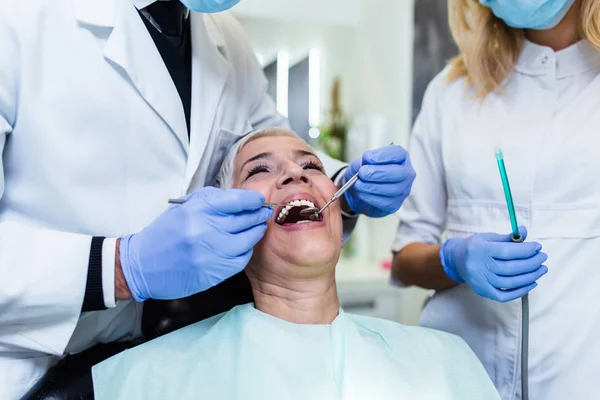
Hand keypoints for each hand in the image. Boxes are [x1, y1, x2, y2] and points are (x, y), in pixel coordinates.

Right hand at [119, 187, 272, 301]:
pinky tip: (244, 246)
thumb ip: (211, 200)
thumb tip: (239, 198)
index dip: (252, 199)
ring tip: (257, 227)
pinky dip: (246, 251)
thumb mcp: (183, 208)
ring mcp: (211, 254)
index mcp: (197, 211)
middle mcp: (206, 231)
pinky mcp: (214, 273)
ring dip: (256, 232)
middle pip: (246, 220)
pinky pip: (241, 260)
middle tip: (264, 213)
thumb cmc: (164, 233)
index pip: (236, 200)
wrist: (143, 266)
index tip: (258, 200)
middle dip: (258, 215)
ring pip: (248, 241)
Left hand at [343, 145, 415, 217]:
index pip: (398, 153)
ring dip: (372, 186)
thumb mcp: (360, 163)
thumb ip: (363, 162)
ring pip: (393, 190)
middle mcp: (406, 173)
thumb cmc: (364, 173)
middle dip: (378, 173)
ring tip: (358, 184)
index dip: (382, 155)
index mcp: (400, 157)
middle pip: (399, 173)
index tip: (366, 157)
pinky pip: (386, 203)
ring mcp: (403, 190)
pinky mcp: (395, 205)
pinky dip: (371, 197)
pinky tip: (362, 193)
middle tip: (362, 173)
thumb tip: (366, 163)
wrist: (358, 191)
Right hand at [440, 227, 547, 301]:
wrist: (456, 260)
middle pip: (511, 268)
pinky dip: (520, 291)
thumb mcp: (488, 238)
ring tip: (541, 270)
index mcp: (480, 250)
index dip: (526, 250)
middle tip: (543, 258)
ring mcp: (481, 281)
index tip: (538, 247)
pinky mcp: (483, 291)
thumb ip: (507, 237)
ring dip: (530, 277)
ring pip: (510, 282)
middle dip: (531, 263)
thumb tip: (524, 231)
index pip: (507, 251)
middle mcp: (479, 266)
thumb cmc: (476, 247)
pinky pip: (504, 295)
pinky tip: (531, 283)